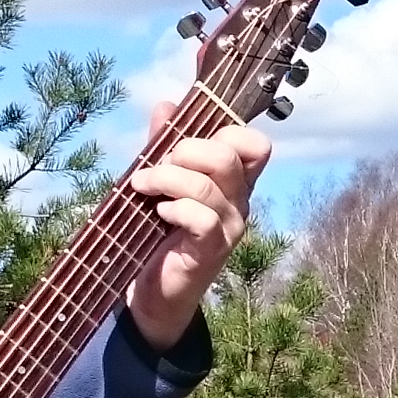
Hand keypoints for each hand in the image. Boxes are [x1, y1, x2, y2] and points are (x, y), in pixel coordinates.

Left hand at [125, 121, 270, 347]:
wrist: (154, 291)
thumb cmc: (158, 232)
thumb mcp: (160, 182)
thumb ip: (164, 145)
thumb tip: (165, 105)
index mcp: (233, 181)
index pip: (255, 144)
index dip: (228, 128)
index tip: (190, 131)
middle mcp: (240, 201)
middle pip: (228, 155)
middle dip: (185, 150)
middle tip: (157, 165)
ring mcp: (230, 227)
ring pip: (208, 185)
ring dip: (166, 178)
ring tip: (142, 186)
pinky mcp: (212, 250)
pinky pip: (200, 217)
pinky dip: (174, 208)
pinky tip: (159, 213)